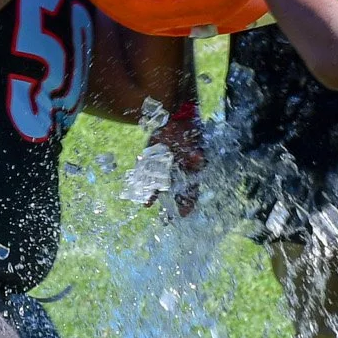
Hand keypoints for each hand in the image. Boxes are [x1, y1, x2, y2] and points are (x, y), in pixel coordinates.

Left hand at [144, 101, 204, 216]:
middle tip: (167, 220)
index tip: (184, 215)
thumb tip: (199, 158)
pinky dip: (143, 181)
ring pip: (160, 186)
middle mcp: (178, 172)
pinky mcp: (152, 162)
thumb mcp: (193, 141)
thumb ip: (196, 152)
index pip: (191, 191)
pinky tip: (138, 189)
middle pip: (175, 193)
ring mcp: (164, 168)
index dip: (188, 203)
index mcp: (191, 170)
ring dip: (155, 195)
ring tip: (147, 204)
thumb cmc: (188, 131)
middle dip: (172, 206)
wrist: (174, 117)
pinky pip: (147, 176)